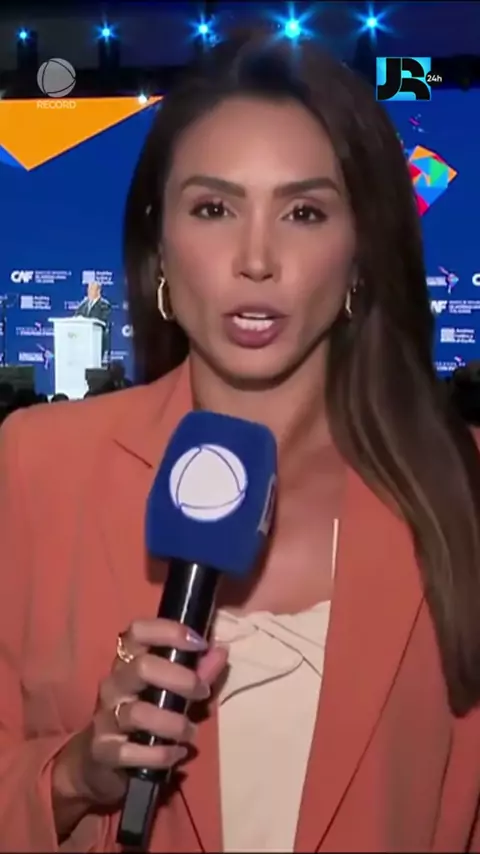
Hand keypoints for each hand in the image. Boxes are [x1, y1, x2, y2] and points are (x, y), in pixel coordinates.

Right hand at [57, 619, 226, 808]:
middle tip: (201, 693)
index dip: (170, 631)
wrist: (103, 761)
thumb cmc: (147, 716)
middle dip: (181, 679)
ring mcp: (105, 717)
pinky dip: (161, 754)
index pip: (138, 631)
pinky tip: (177, 754)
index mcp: (128, 661)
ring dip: (174, 723)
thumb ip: (199, 671)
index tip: (200, 644)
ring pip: (138, 713)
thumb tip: (221, 650)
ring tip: (191, 731)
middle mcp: (114, 684)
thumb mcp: (175, 691)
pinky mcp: (102, 751)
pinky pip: (131, 752)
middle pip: (142, 667)